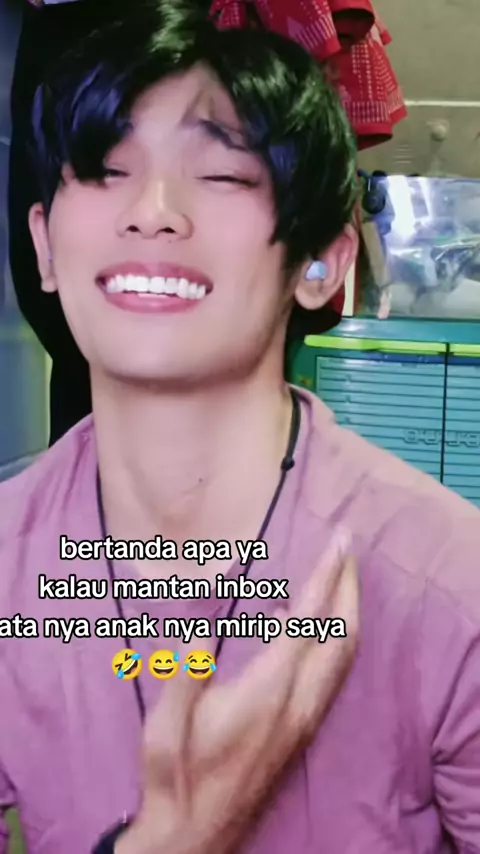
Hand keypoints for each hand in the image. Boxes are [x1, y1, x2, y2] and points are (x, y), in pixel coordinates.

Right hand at [118, 531, 357, 853]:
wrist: (196, 832)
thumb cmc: (178, 772)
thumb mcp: (167, 721)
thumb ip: (188, 667)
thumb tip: (204, 621)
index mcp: (267, 690)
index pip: (306, 621)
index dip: (325, 576)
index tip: (338, 541)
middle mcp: (297, 701)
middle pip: (340, 635)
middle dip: (348, 586)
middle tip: (347, 546)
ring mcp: (305, 717)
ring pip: (343, 656)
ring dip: (348, 610)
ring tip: (341, 575)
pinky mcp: (303, 728)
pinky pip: (333, 673)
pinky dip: (336, 637)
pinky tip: (312, 626)